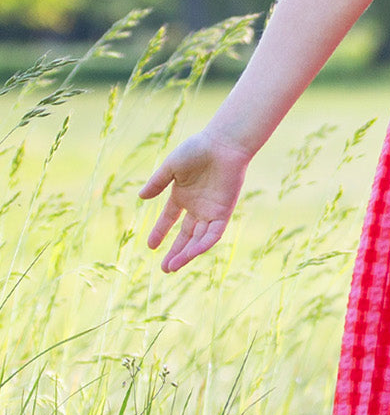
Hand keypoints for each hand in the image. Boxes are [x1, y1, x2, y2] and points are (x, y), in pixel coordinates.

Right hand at [139, 130, 250, 272]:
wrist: (222, 144)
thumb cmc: (198, 149)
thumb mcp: (171, 167)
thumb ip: (157, 183)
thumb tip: (141, 198)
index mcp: (183, 195)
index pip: (169, 219)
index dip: (160, 232)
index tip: (150, 246)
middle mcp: (197, 206)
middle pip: (185, 235)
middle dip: (175, 252)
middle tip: (165, 269)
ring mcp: (210, 211)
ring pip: (198, 239)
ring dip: (186, 254)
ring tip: (172, 267)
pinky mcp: (223, 212)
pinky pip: (213, 234)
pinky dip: (202, 245)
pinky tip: (191, 254)